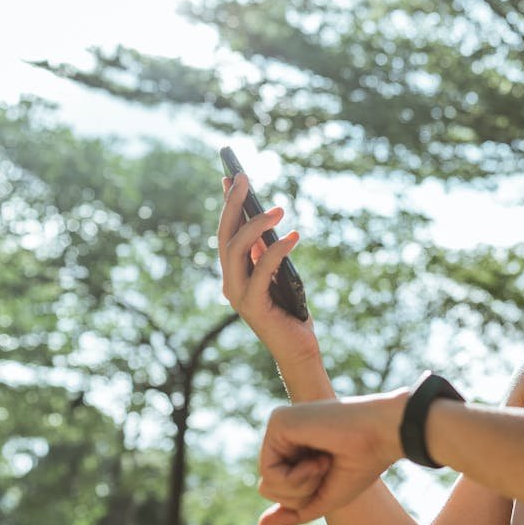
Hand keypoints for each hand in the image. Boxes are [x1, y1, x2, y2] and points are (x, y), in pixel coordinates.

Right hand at [218, 173, 319, 365]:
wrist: (297, 349)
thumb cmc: (291, 311)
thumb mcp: (279, 274)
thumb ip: (267, 252)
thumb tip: (264, 220)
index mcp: (234, 273)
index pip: (227, 232)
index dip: (228, 204)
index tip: (232, 176)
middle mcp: (229, 282)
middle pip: (225, 236)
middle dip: (233, 204)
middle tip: (244, 178)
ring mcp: (237, 295)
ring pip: (236, 251)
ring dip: (255, 225)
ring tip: (278, 208)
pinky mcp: (252, 306)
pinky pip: (262, 271)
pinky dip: (276, 251)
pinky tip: (293, 236)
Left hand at [257, 391, 405, 524]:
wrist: (383, 435)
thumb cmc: (362, 464)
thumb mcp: (326, 497)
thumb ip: (294, 510)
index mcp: (295, 449)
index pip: (278, 490)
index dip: (305, 497)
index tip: (331, 474)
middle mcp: (284, 436)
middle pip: (268, 489)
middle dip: (300, 494)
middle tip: (327, 470)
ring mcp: (279, 426)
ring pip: (267, 484)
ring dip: (301, 486)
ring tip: (324, 464)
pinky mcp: (278, 421)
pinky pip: (270, 473)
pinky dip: (297, 478)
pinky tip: (318, 460)